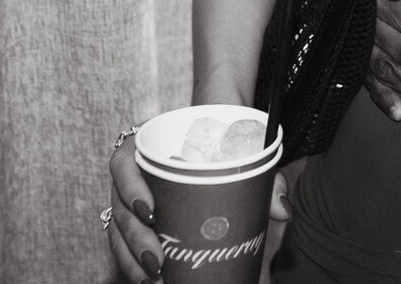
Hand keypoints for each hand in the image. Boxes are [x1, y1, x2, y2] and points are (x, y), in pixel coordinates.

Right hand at [106, 131, 290, 281]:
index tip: (149, 210)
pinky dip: (133, 263)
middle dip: (134, 239)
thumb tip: (283, 211)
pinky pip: (125, 242)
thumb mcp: (244, 149)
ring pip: (117, 230)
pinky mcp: (137, 219)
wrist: (218, 132)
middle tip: (157, 262)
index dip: (129, 187)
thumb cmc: (224, 140)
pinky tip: (149, 280)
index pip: (124, 162)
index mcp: (149, 145)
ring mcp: (130, 198)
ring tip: (153, 280)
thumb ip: (265, 176)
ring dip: (130, 259)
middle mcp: (133, 173)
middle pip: (119, 206)